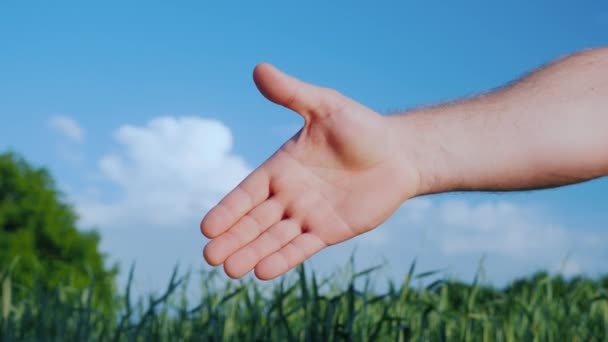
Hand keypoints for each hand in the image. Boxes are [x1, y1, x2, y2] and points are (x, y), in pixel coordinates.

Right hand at [201, 63, 419, 279]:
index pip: (247, 192)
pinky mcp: (330, 230)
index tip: (206, 227)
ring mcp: (308, 215)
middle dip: (233, 238)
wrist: (399, 152)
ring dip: (252, 253)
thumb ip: (291, 94)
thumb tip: (259, 68)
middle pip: (255, 221)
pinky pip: (302, 247)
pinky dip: (283, 259)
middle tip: (210, 258)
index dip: (228, 210)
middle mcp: (289, 195)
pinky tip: (263, 272)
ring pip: (274, 238)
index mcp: (281, 167)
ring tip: (231, 271)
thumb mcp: (324, 106)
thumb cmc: (361, 127)